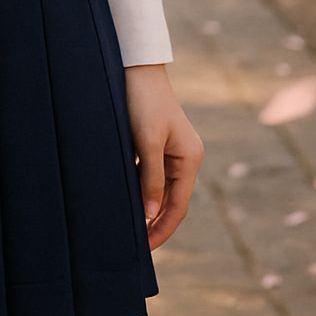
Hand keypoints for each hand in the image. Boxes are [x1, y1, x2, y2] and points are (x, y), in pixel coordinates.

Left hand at [123, 64, 203, 250]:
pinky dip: (139, 190)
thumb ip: (151, 177)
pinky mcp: (155, 144)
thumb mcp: (147, 140)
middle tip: (134, 247)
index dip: (162, 228)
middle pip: (171, 201)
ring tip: (127, 231)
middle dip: (154, 224)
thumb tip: (151, 214)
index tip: (146, 249)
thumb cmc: (143, 100)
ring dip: (146, 208)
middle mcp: (185, 158)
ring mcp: (171, 152)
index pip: (178, 206)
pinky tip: (125, 202)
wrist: (136, 66)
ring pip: (159, 189)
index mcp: (190, 159)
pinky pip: (149, 175)